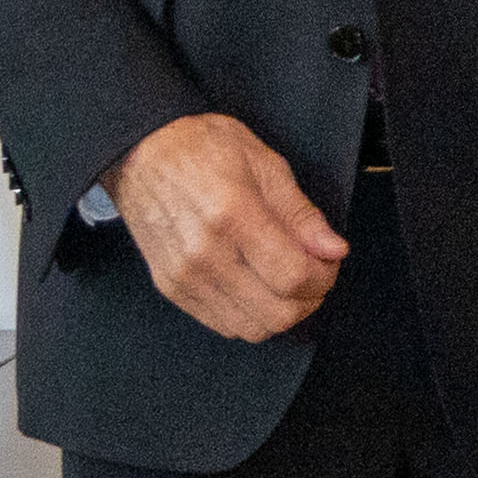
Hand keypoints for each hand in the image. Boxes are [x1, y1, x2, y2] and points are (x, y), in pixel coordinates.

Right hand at [105, 112, 348, 342]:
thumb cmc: (204, 148)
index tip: (328, 260)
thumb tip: (334, 250)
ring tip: (285, 278)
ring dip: (281, 311)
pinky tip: (257, 285)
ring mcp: (184, 277)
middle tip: (313, 271)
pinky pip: (224, 325)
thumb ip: (301, 214)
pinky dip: (251, 314)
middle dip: (309, 299)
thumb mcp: (266, 164)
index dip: (324, 276)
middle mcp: (205, 255)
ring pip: (252, 329)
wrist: (143, 152)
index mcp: (233, 216)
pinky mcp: (171, 289)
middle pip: (277, 314)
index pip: (293, 277)